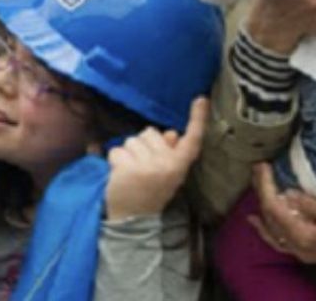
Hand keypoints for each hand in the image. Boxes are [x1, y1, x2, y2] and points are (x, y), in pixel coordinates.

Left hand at [104, 98, 208, 219]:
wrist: (134, 218)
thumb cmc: (150, 190)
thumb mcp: (167, 173)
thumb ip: (170, 152)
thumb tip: (171, 133)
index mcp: (179, 165)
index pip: (192, 140)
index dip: (197, 119)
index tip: (201, 98)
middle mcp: (168, 165)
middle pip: (150, 133)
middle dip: (143, 145)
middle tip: (142, 167)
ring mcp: (148, 167)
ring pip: (131, 140)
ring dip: (127, 153)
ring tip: (131, 172)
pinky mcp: (129, 169)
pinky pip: (116, 150)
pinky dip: (114, 160)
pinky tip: (120, 175)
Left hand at [249, 163, 315, 265]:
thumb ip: (314, 205)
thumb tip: (288, 194)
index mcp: (307, 236)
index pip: (274, 208)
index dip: (265, 185)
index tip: (262, 166)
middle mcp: (300, 247)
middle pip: (270, 217)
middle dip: (261, 191)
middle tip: (258, 169)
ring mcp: (303, 252)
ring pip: (271, 229)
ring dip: (262, 205)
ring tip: (258, 183)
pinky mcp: (308, 252)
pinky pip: (278, 241)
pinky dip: (266, 228)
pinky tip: (256, 220)